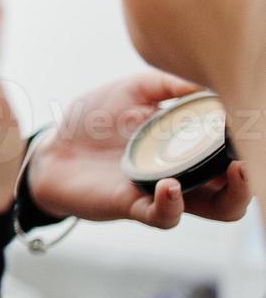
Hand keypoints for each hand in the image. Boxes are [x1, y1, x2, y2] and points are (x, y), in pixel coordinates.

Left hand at [26, 71, 250, 226]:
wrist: (51, 148)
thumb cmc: (93, 121)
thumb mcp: (133, 91)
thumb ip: (169, 85)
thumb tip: (208, 80)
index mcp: (189, 145)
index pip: (232, 149)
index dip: (248, 141)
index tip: (250, 121)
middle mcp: (186, 172)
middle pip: (239, 185)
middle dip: (253, 174)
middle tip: (252, 156)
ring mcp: (162, 192)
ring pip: (219, 208)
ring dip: (234, 194)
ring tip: (236, 171)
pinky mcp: (134, 205)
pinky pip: (165, 217)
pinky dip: (173, 204)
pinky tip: (170, 185)